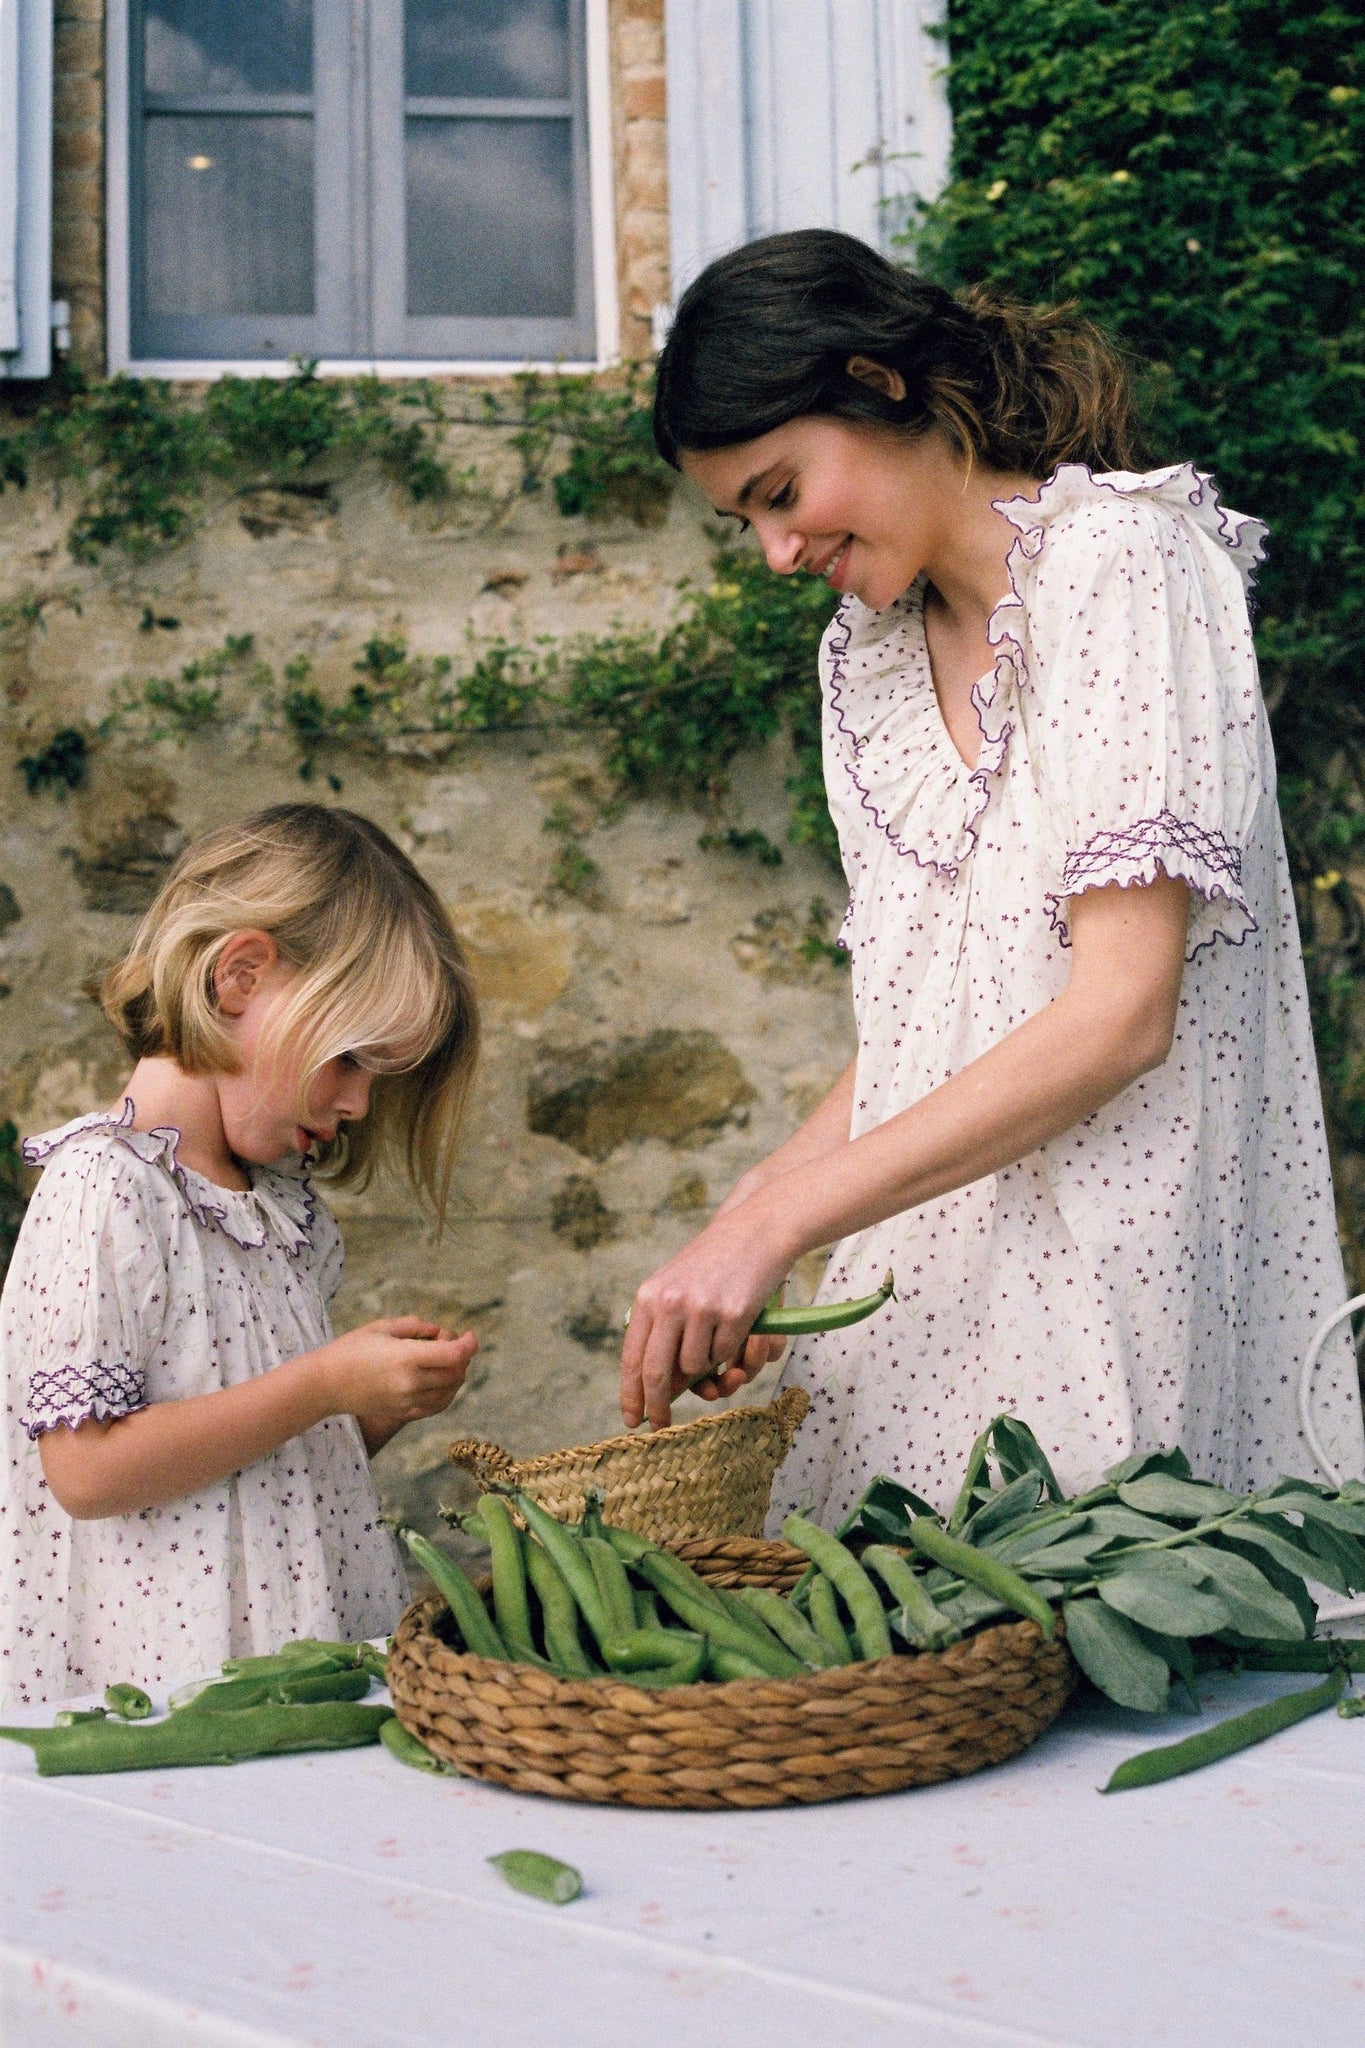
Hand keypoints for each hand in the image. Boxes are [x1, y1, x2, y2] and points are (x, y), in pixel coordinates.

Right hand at [314, 1317, 476, 1439]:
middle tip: (451, 1343)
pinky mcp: (403, 1413)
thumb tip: (439, 1332)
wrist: (325, 1384)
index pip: (454, 1355)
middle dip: (462, 1357)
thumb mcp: (382, 1327)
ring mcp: (408, 1401)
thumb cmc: (351, 1349)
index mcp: (406, 1357)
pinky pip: (436, 1406)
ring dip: (456, 1375)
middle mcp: (410, 1383)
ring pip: (450, 1391)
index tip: (470, 1336)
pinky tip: (441, 1381)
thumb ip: (416, 1326)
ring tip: (446, 1360)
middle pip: (456, 1373)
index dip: (469, 1345)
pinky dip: (446, 1393)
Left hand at [620, 1210, 791, 1431]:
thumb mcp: (674, 1288)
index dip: (631, 1393)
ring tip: (715, 1333)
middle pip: (657, 1372)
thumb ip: (661, 1331)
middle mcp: (670, 1303)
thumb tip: (659, 1389)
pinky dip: (730, 1348)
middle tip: (662, 1424)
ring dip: (706, 1363)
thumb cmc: (715, 1264)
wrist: (755, 1231)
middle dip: (659, 1405)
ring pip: (696, 1366)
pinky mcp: (733, 1313)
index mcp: (649, 1297)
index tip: (632, 1420)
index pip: (632, 1356)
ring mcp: (702, 1309)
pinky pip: (726, 1354)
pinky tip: (735, 1319)